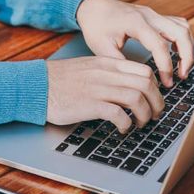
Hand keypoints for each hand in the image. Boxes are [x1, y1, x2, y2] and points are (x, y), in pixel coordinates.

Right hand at [46, 57, 163, 132]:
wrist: (36, 85)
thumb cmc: (60, 79)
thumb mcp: (88, 67)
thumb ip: (108, 73)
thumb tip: (128, 84)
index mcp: (107, 64)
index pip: (144, 70)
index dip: (155, 87)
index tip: (154, 98)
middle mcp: (106, 74)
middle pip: (146, 84)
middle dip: (157, 102)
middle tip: (155, 114)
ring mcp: (99, 89)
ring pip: (137, 98)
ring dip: (145, 115)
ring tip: (141, 123)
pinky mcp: (90, 105)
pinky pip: (119, 114)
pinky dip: (126, 124)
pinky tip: (123, 129)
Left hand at [76, 0, 193, 86]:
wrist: (92, 6)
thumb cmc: (95, 25)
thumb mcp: (101, 47)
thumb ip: (120, 64)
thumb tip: (137, 82)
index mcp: (136, 23)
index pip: (160, 45)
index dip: (166, 66)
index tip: (166, 83)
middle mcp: (149, 15)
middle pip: (181, 32)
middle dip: (187, 56)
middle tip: (182, 76)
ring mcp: (154, 14)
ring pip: (183, 27)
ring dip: (188, 47)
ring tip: (182, 68)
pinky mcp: (155, 16)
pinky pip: (178, 24)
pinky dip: (182, 39)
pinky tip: (176, 53)